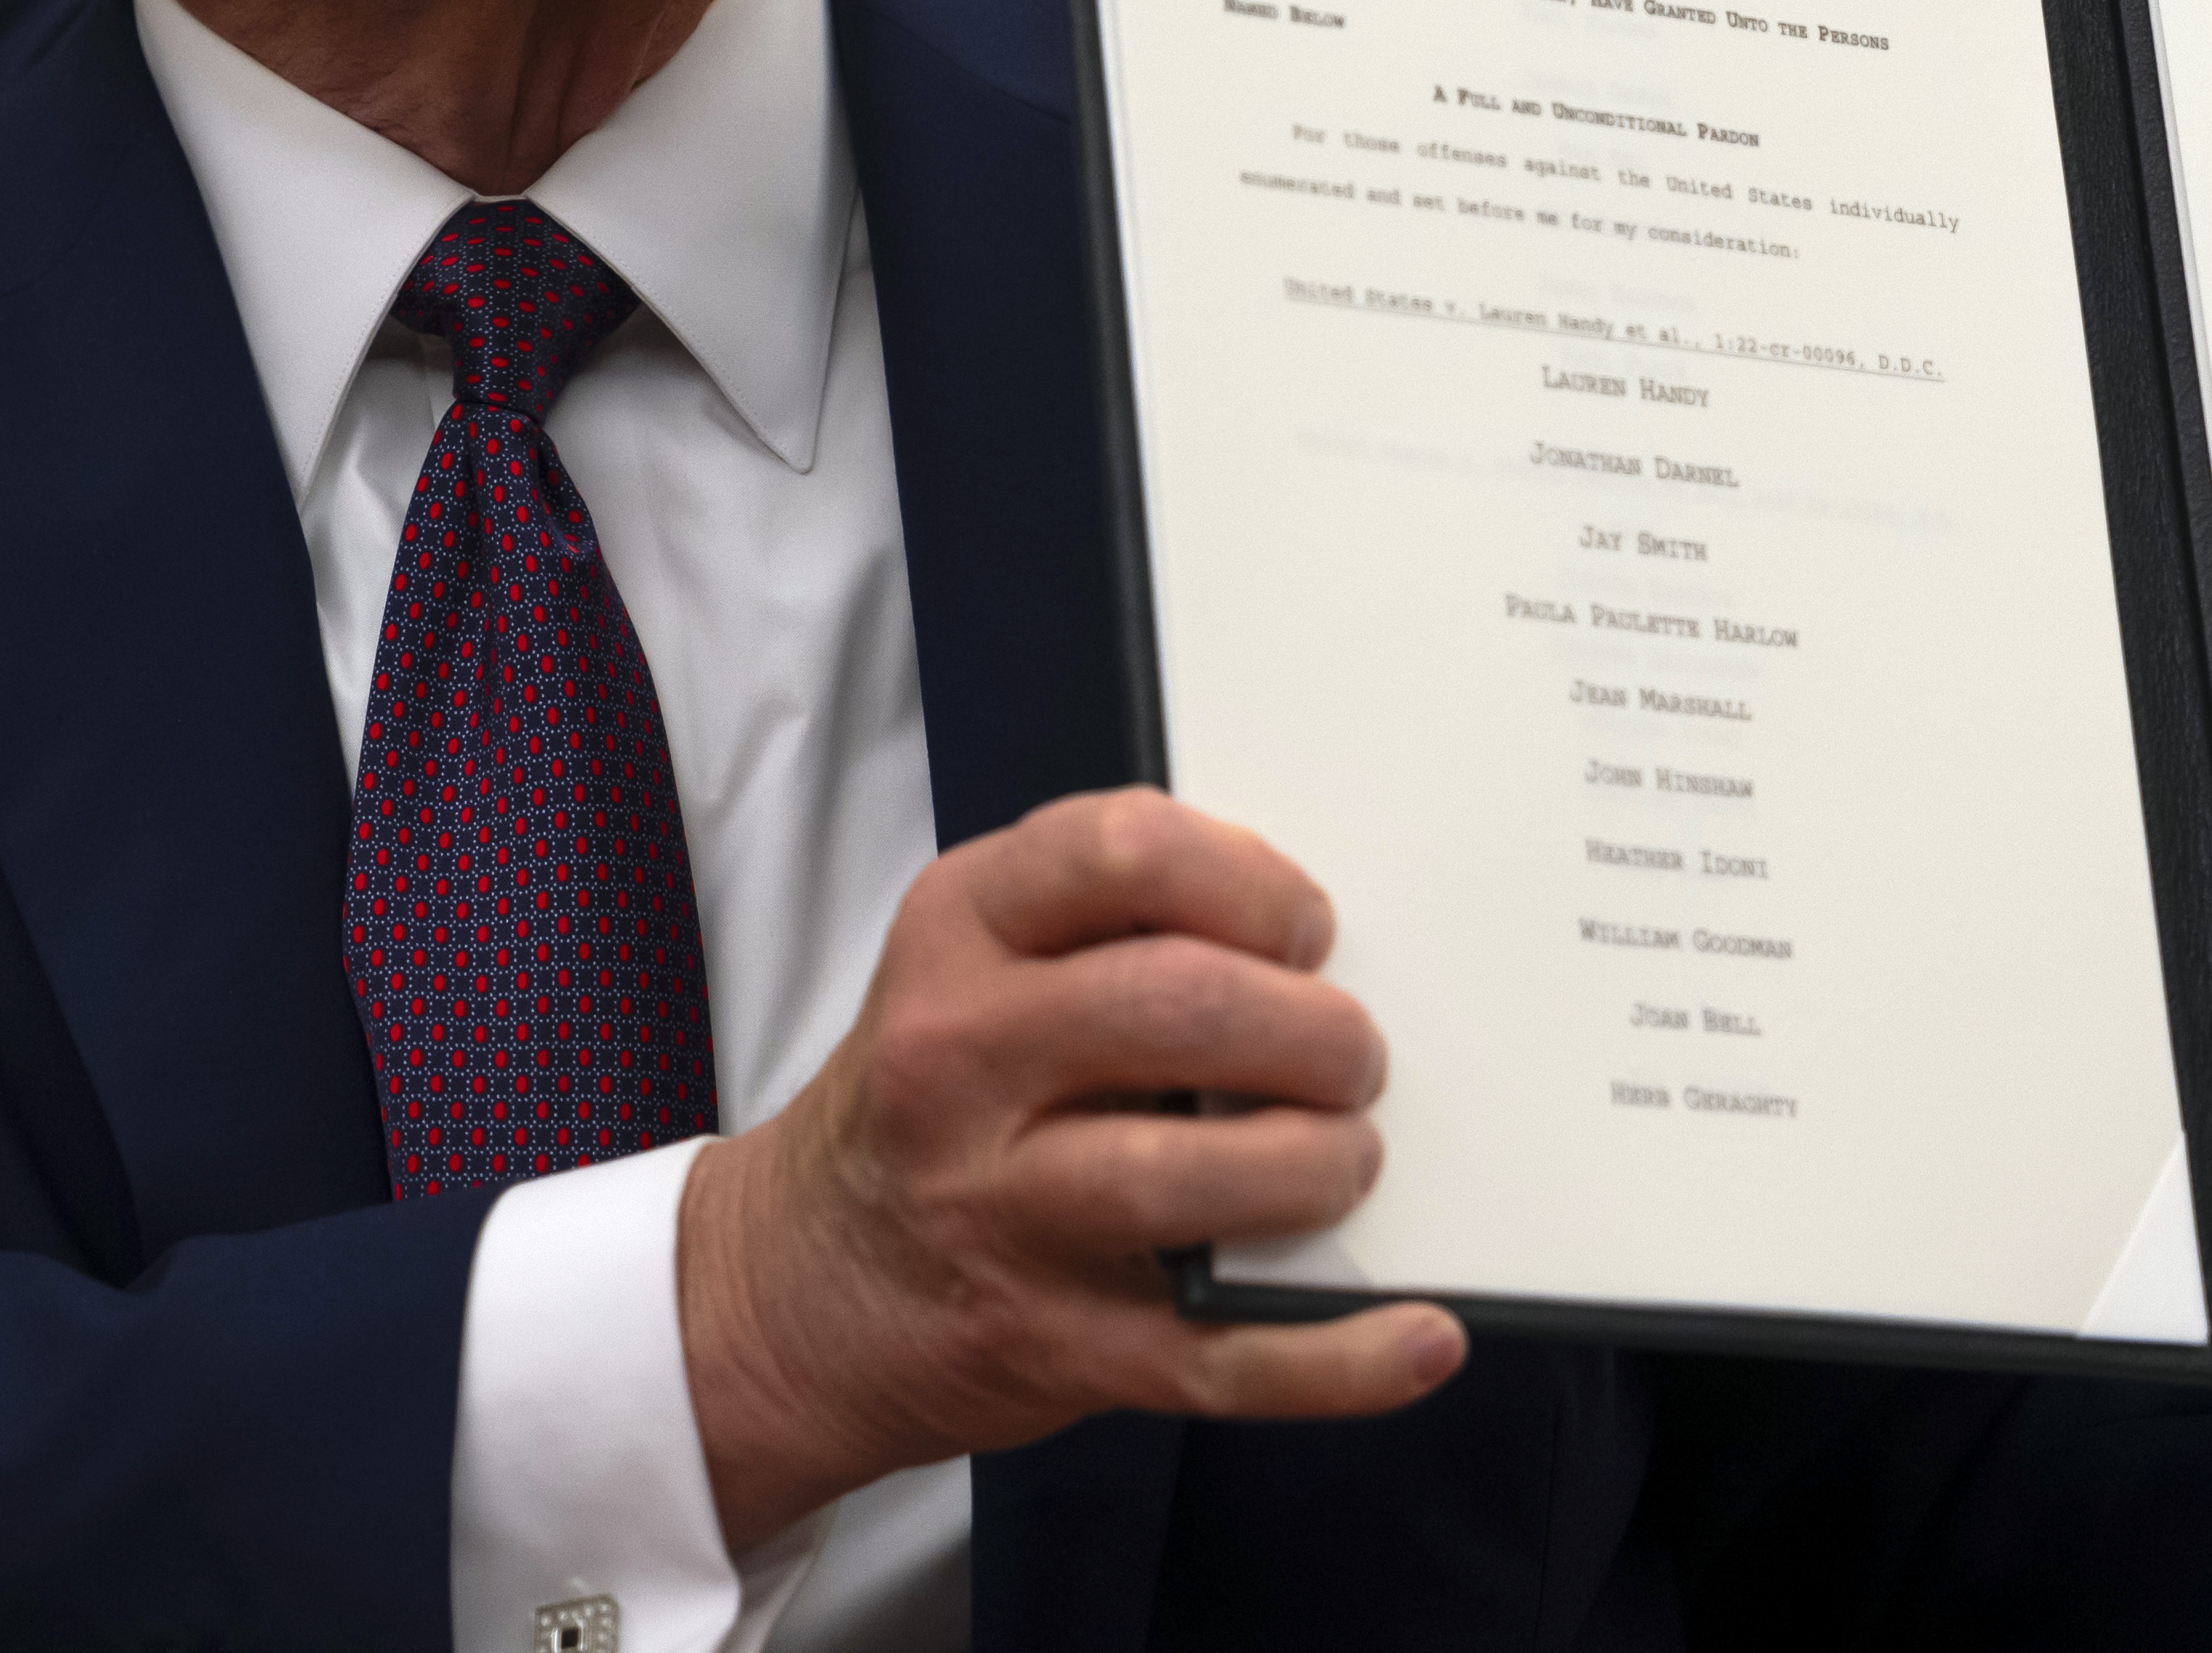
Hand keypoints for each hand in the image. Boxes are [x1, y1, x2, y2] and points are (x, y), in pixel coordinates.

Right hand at [674, 788, 1464, 1547]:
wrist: (794, 1290)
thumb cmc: (934, 1100)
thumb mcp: (976, 965)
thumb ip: (1114, 928)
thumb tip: (1319, 950)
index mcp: (957, 932)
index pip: (1124, 852)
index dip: (1253, 883)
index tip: (1307, 931)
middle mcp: (959, 1061)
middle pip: (1179, 1007)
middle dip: (1313, 1031)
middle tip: (1350, 1058)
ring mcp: (996, 1211)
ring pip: (1187, 1179)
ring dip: (1316, 1168)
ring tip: (1345, 1162)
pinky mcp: (1047, 1344)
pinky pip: (1213, 1354)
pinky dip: (1335, 1358)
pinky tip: (1417, 1339)